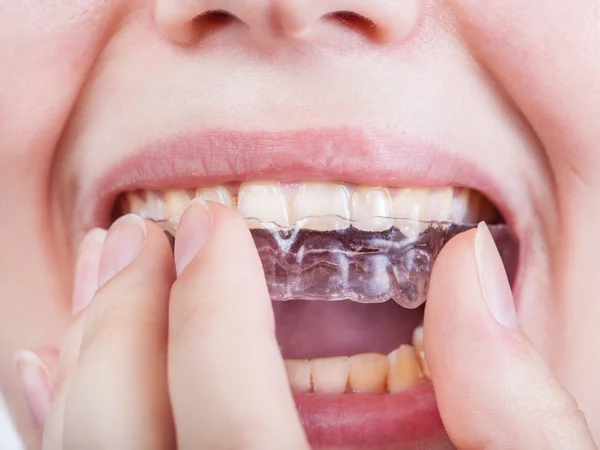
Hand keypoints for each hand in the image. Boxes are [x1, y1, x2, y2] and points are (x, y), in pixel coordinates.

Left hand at [15, 206, 596, 448]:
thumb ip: (508, 400)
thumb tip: (470, 263)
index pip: (235, 422)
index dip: (213, 305)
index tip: (211, 222)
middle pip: (128, 445)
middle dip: (124, 321)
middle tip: (138, 237)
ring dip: (83, 361)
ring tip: (100, 274)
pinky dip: (56, 429)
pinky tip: (48, 371)